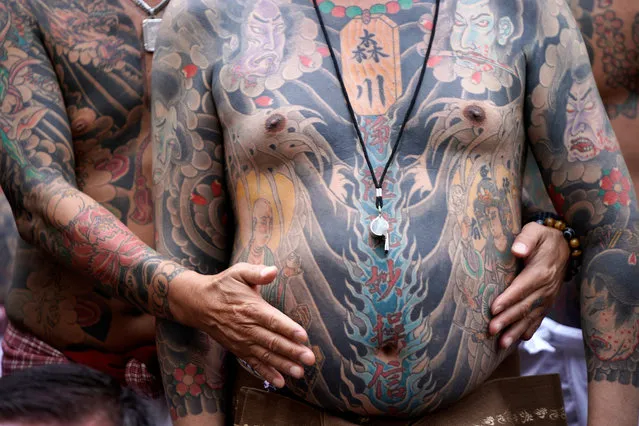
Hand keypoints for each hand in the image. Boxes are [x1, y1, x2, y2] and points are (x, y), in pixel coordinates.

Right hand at [171, 263, 315, 387]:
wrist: (199, 304)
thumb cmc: (223, 286)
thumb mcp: (239, 272)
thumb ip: (257, 272)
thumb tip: (272, 271)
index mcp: (251, 307)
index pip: (272, 320)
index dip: (288, 328)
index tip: (303, 336)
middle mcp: (247, 327)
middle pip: (272, 341)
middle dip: (292, 351)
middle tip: (309, 358)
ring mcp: (243, 341)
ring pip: (266, 355)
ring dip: (283, 365)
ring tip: (300, 372)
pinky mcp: (239, 349)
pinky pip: (254, 363)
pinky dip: (267, 373)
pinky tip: (280, 382)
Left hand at [488, 222, 569, 347]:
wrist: (564, 246)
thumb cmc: (543, 238)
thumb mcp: (535, 231)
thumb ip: (526, 239)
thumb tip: (517, 250)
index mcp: (541, 271)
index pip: (523, 287)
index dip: (508, 298)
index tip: (493, 309)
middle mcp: (546, 288)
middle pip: (525, 306)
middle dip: (507, 319)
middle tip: (491, 330)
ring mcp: (548, 297)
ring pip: (531, 317)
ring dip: (516, 331)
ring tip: (501, 344)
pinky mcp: (547, 302)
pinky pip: (539, 318)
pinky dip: (529, 330)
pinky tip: (519, 341)